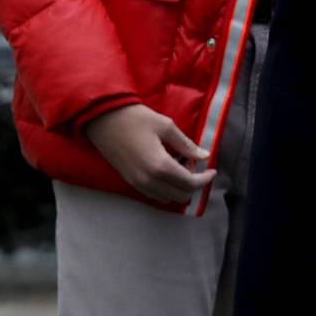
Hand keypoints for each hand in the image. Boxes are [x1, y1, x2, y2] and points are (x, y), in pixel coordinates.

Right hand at [83, 103, 216, 203]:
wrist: (103, 120)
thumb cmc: (136, 118)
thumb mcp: (166, 126)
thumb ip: (186, 144)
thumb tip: (204, 155)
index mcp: (160, 166)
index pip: (190, 184)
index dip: (205, 179)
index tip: (213, 170)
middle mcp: (148, 181)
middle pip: (180, 195)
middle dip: (193, 182)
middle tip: (192, 161)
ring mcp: (137, 184)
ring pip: (167, 197)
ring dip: (178, 186)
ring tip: (179, 163)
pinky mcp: (129, 182)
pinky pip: (153, 194)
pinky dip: (166, 187)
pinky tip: (166, 168)